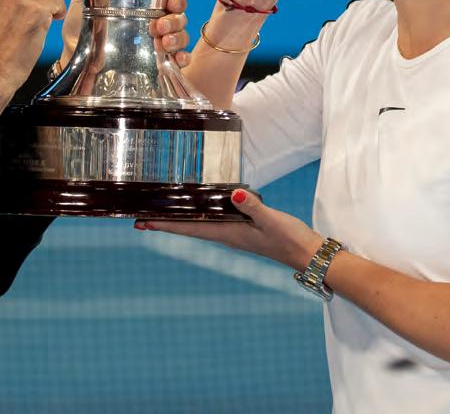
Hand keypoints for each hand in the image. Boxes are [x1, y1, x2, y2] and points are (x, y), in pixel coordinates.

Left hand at [59, 0, 189, 67]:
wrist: (73, 57)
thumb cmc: (80, 29)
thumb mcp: (84, 4)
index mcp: (143, 7)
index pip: (169, 0)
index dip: (176, 0)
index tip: (170, 3)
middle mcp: (154, 24)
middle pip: (179, 19)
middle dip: (174, 21)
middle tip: (158, 27)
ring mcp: (157, 45)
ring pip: (181, 38)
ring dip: (177, 39)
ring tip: (163, 43)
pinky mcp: (157, 65)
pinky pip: (178, 61)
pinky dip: (182, 59)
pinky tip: (177, 59)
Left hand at [137, 189, 322, 270]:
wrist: (310, 255)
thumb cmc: (292, 239)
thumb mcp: (272, 220)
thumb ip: (253, 206)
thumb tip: (232, 193)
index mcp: (229, 234)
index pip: (190, 229)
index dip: (166, 225)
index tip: (143, 223)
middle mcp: (227, 236)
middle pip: (189, 229)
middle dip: (165, 224)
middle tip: (139, 220)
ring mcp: (234, 234)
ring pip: (199, 226)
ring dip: (179, 222)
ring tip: (159, 216)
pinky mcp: (243, 231)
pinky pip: (212, 224)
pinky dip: (198, 218)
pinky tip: (196, 212)